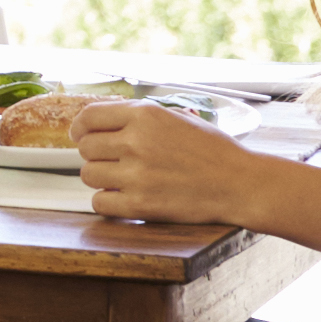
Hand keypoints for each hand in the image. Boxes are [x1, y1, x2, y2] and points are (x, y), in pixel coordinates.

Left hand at [74, 98, 264, 225]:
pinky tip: (124, 197)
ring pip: (88, 175)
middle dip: (95, 154)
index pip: (88, 117)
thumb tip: (105, 119)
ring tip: (123, 178)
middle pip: (85, 148)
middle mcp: (136, 142)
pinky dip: (108, 201)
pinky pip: (99, 202)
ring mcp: (137, 175)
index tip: (81, 135)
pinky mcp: (140, 206)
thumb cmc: (213, 151)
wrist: (240, 184)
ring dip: (101, 178)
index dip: (80, 127)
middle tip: (111, 160)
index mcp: (145, 116)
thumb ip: (140, 117)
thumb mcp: (177, 117)